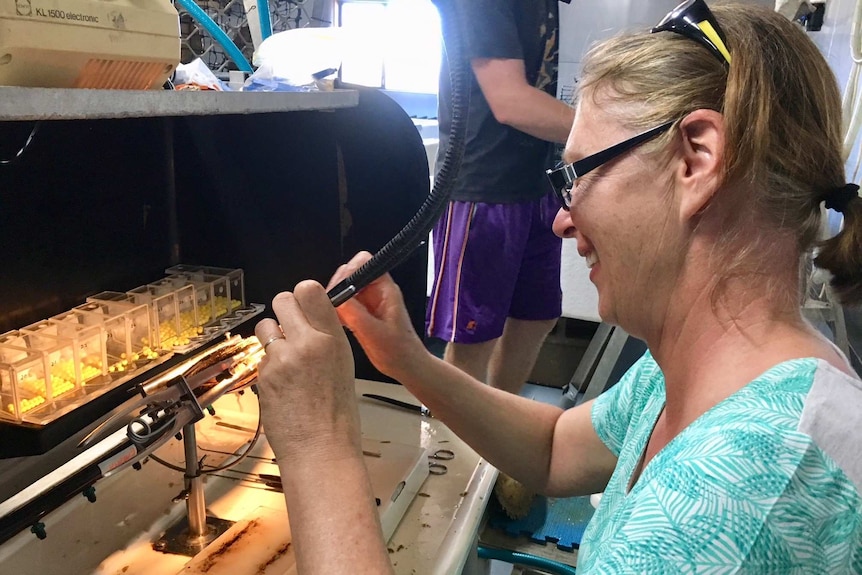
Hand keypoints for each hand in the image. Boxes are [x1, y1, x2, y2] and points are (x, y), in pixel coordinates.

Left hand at [254, 280, 360, 463]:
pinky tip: (281, 384)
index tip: (305, 305)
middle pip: (283, 299)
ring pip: (265, 325)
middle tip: (290, 328)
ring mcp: (281, 359)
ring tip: (284, 356)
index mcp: (333, 339)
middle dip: (284, 310)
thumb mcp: (343, 366)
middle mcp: (306, 343)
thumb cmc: (338, 416)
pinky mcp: (263, 375)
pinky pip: (261, 357)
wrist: (321, 450)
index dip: (304, 295)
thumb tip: (312, 321)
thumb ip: (326, 339)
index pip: (310, 290)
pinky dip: (268, 365)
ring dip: (272, 335)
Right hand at [328, 252, 427, 379]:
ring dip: (335, 298)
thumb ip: (356, 315)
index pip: (364, 262)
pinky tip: (337, 323)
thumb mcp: (376, 334)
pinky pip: (344, 304)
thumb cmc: (400, 351)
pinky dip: (336, 310)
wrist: (406, 367)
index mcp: (385, 289)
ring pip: (344, 288)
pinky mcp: (361, 314)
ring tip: (333, 315)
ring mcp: (368, 302)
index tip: (337, 289)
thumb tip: (337, 298)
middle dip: (338, 285)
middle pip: (350, 273)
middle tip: (330, 304)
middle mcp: (376, 291)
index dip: (348, 271)